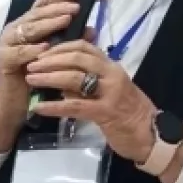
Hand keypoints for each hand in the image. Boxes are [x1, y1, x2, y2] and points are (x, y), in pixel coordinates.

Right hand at [0, 0, 82, 152]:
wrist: (14, 103)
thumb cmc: (37, 77)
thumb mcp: (57, 56)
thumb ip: (71, 41)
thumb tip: (92, 29)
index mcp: (27, 25)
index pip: (42, 4)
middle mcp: (16, 30)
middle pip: (37, 13)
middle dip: (58, 9)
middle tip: (75, 7)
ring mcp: (7, 43)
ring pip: (29, 30)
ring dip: (48, 24)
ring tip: (66, 20)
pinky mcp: (4, 59)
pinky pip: (20, 53)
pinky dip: (33, 49)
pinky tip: (46, 47)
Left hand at [25, 40, 156, 163]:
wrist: (151, 135)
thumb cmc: (129, 113)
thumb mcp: (108, 91)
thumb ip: (87, 83)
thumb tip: (59, 80)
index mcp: (111, 67)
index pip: (84, 47)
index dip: (60, 47)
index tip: (41, 51)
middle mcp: (112, 74)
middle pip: (77, 57)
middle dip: (50, 59)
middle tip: (30, 63)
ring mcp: (110, 93)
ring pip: (75, 77)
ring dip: (49, 77)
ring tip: (30, 79)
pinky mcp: (106, 113)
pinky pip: (76, 106)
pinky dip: (55, 106)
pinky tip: (39, 106)